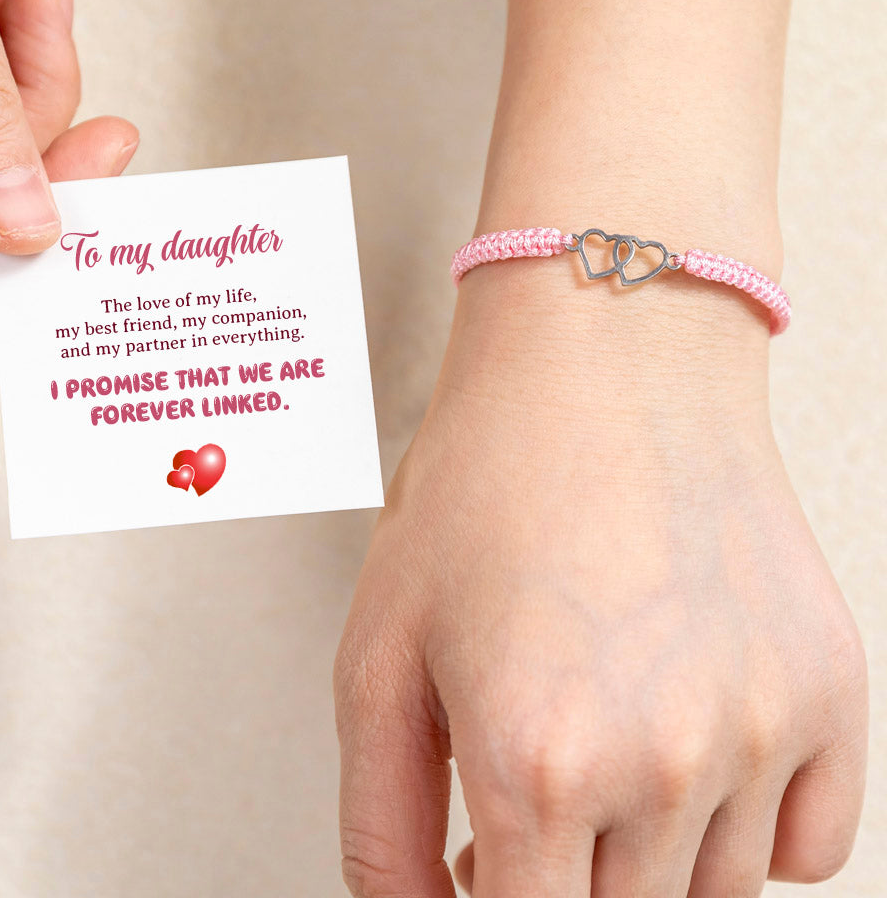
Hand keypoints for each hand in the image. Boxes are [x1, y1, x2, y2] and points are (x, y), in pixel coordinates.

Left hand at [334, 261, 867, 896]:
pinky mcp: (827, 689)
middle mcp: (662, 763)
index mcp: (534, 759)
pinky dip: (748, 834)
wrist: (608, 362)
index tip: (482, 873)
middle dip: (559, 883)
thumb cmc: (487, 482)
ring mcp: (760, 729)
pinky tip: (690, 755)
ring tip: (602, 746)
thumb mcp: (379, 648)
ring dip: (645, 859)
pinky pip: (810, 849)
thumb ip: (380, 821)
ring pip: (708, 896)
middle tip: (529, 800)